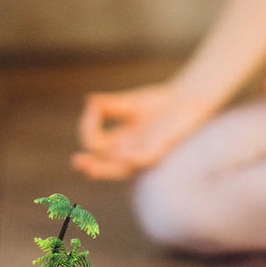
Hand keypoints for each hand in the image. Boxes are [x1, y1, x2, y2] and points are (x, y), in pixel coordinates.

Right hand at [72, 82, 210, 178]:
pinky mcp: (162, 149)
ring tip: (91, 167)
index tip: (91, 106)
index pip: (97, 144)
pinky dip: (133, 159)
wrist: (188, 99)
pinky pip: (145, 159)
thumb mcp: (132, 103)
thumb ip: (111, 105)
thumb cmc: (162, 103)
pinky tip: (123, 155)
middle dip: (92, 164)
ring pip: (122, 166)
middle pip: (107, 164)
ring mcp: (146, 152)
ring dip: (107, 167)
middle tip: (77, 162)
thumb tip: (88, 101)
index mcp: (121, 141)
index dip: (88, 127)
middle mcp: (131, 151)